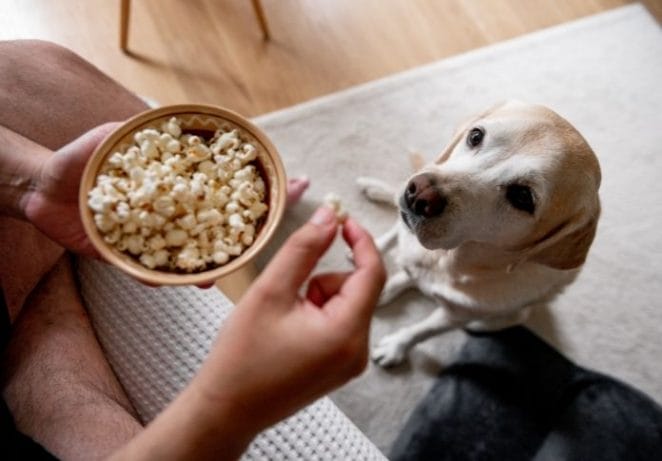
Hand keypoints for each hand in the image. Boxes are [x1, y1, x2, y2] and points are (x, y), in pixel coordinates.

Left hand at [23, 122, 309, 258]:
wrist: (41, 193)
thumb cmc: (75, 162)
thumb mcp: (102, 139)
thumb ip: (130, 132)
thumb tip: (157, 119)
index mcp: (175, 186)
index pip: (220, 184)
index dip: (254, 186)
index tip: (295, 183)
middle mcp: (172, 214)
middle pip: (217, 223)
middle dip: (249, 229)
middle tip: (280, 232)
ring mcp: (155, 237)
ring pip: (193, 254)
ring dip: (214, 262)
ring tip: (225, 270)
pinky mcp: (132, 257)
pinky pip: (154, 272)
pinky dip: (169, 278)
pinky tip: (186, 281)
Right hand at [119, 208, 385, 458]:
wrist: (226, 409)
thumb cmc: (242, 355)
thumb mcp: (271, 290)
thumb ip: (304, 248)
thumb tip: (330, 216)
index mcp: (346, 332)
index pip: (373, 273)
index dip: (360, 241)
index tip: (341, 220)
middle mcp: (358, 351)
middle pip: (357, 289)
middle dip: (322, 280)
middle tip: (287, 293)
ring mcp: (350, 362)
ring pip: (346, 305)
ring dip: (317, 298)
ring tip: (282, 318)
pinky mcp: (339, 367)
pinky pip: (340, 324)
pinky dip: (317, 315)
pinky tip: (287, 331)